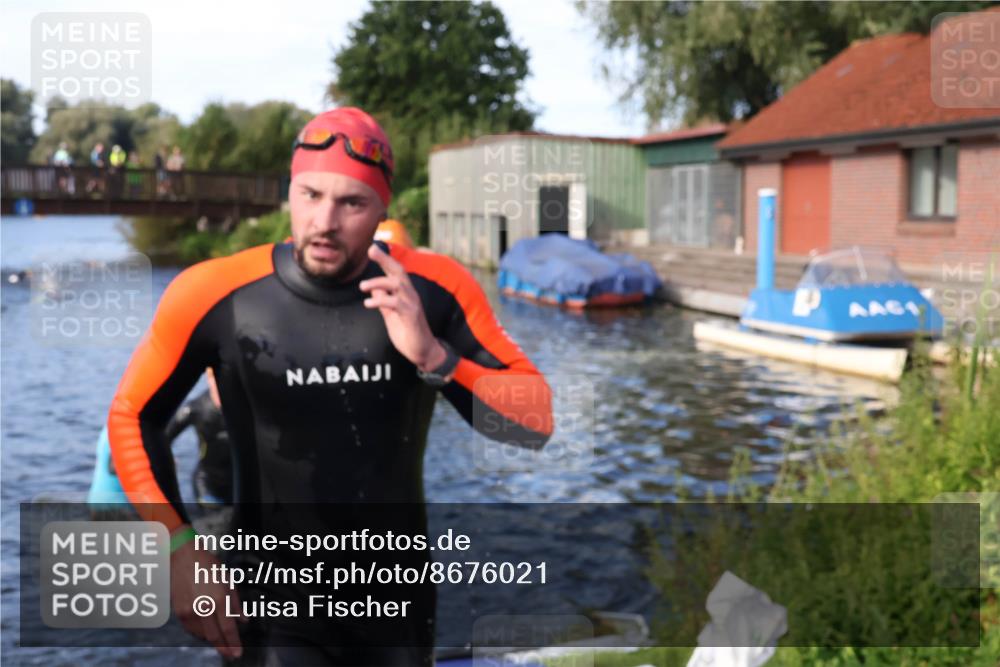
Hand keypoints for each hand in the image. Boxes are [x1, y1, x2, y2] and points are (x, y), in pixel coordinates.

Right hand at [170, 537, 244, 658]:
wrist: (182, 557)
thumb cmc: (207, 565)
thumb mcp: (228, 580)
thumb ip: (236, 603)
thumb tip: (244, 620)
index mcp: (218, 599)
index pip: (228, 628)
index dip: (234, 643)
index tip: (238, 653)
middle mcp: (203, 608)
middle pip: (215, 637)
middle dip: (224, 649)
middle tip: (231, 656)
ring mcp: (189, 611)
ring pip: (203, 635)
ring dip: (213, 640)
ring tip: (221, 641)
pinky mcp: (179, 613)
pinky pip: (192, 630)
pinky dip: (201, 633)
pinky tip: (207, 633)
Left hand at [360, 244, 445, 371]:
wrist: (423, 351)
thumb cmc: (408, 332)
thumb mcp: (391, 315)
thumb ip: (383, 301)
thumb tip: (372, 289)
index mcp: (405, 293)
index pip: (395, 272)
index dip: (385, 259)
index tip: (372, 248)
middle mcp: (411, 295)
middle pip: (399, 271)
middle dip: (386, 259)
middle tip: (371, 250)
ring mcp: (412, 304)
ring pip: (397, 285)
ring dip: (378, 282)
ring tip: (362, 287)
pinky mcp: (411, 316)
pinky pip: (396, 303)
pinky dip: (381, 301)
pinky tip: (368, 304)